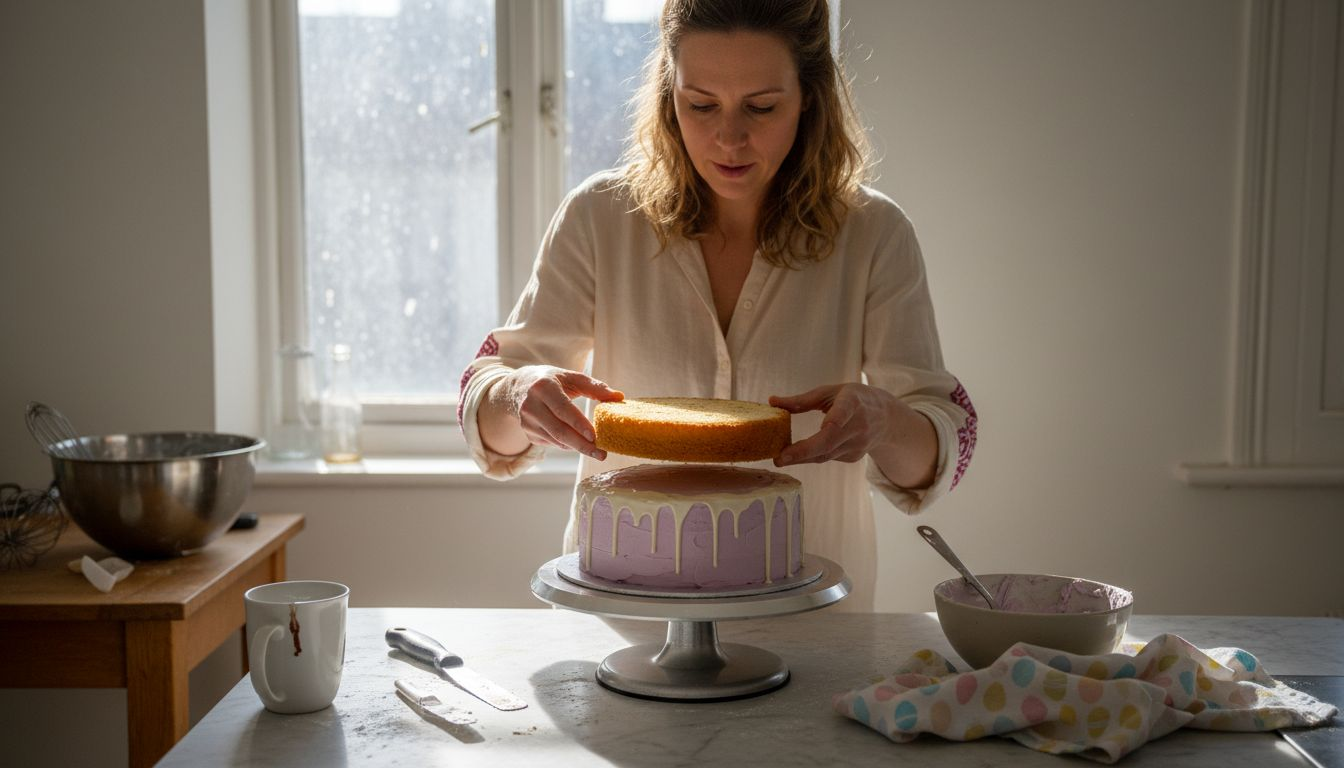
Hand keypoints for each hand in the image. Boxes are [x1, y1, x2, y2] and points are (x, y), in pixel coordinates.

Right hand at [490, 366, 622, 458]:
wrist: (520, 387)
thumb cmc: (552, 381)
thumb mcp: (571, 377)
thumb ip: (595, 387)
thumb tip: (619, 397)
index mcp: (543, 387)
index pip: (562, 409)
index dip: (578, 424)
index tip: (595, 436)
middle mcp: (531, 405)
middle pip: (559, 431)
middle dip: (582, 445)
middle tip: (602, 454)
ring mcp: (527, 422)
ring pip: (556, 441)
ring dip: (577, 447)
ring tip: (596, 450)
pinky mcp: (528, 433)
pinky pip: (553, 444)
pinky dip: (568, 445)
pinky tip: (578, 442)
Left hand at [769, 384, 936, 487]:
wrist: (887, 418)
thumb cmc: (854, 399)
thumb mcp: (831, 392)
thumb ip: (803, 399)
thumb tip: (772, 401)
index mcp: (853, 402)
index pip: (843, 413)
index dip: (833, 421)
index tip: (822, 427)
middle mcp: (858, 425)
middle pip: (829, 441)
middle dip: (803, 452)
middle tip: (779, 458)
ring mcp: (858, 444)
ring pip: (826, 454)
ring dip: (802, 458)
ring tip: (780, 459)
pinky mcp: (855, 456)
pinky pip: (828, 458)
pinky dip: (812, 457)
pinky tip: (798, 456)